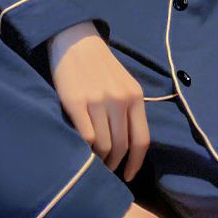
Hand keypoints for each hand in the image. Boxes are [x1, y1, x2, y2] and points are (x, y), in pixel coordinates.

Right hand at [48, 21, 149, 181]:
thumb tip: (126, 148)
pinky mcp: (75, 102)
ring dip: (98, 159)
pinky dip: (84, 149)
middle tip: (106, 170)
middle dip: (114, 164)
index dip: (135, 164)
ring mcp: (98, 101)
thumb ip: (128, 111)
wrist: (76, 41)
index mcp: (135, 97)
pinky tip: (81, 149)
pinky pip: (85, 137)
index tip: (127, 176)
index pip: (141, 140)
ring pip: (102, 145)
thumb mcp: (123, 85)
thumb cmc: (100, 67)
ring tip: (92, 160)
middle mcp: (120, 100)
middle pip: (121, 146)